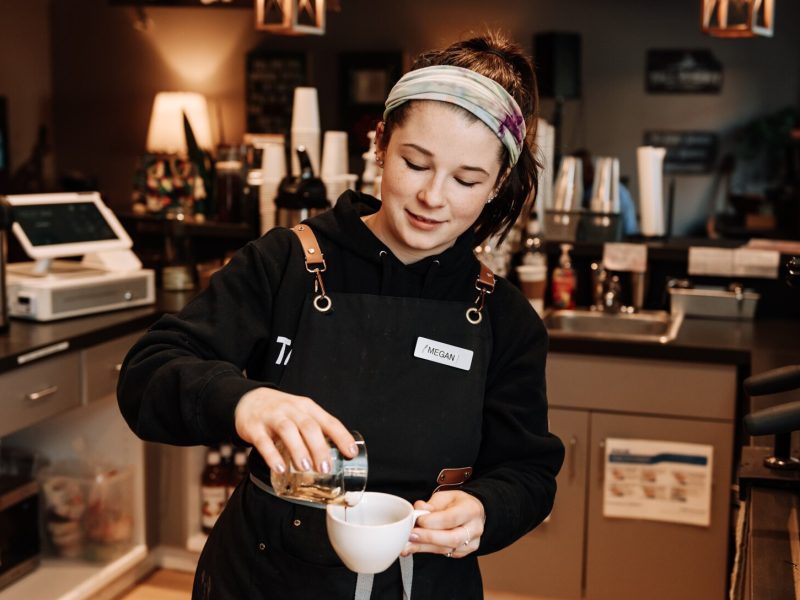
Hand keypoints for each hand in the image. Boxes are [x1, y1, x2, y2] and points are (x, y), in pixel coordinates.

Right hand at [234, 387, 356, 474]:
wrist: (248, 399)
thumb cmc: (281, 412)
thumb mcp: (301, 414)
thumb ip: (315, 432)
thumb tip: (335, 458)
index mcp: (307, 408)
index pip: (328, 421)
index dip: (342, 436)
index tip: (351, 452)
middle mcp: (292, 410)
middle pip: (309, 426)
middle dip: (319, 448)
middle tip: (325, 468)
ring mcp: (272, 417)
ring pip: (288, 431)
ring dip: (298, 450)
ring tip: (305, 468)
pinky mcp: (254, 427)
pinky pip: (263, 441)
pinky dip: (272, 455)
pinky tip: (279, 468)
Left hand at [401, 490, 484, 558]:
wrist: (472, 513)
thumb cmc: (457, 503)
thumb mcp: (445, 496)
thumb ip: (431, 504)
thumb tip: (417, 511)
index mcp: (471, 509)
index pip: (451, 518)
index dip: (432, 521)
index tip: (417, 520)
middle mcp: (474, 528)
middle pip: (452, 538)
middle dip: (428, 537)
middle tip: (410, 535)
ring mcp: (471, 543)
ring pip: (446, 549)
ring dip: (423, 547)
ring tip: (406, 544)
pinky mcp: (463, 553)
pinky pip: (443, 554)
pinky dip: (427, 550)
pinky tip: (414, 547)